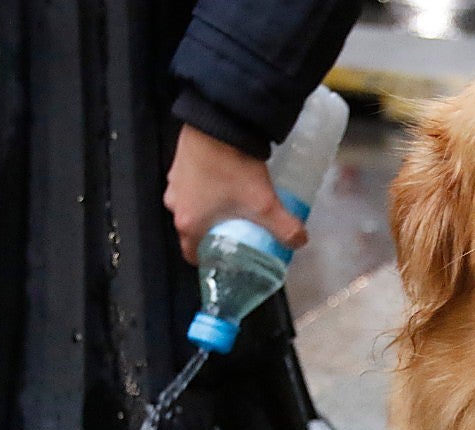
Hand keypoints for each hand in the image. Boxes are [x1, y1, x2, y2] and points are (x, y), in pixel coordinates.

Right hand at [164, 123, 308, 264]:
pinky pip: (193, 185)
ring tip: (238, 207)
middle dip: (217, 235)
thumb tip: (299, 242)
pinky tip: (228, 182)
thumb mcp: (265, 204)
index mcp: (188, 223)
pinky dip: (207, 188)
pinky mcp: (180, 162)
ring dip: (212, 210)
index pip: (194, 255)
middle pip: (195, 231)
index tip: (230, 260)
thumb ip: (286, 229)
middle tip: (241, 233)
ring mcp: (175, 183)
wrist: (219, 121)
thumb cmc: (234, 168)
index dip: (212, 261)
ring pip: (194, 207)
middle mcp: (176, 205)